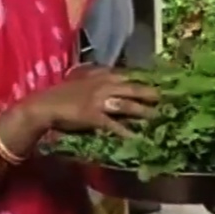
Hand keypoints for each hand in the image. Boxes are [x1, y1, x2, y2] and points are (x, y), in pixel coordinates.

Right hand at [28, 67, 158, 137]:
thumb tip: (118, 85)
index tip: (161, 83)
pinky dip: (127, 132)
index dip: (146, 80)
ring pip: (128, 105)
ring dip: (145, 112)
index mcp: (102, 75)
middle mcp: (103, 85)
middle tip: (169, 98)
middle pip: (134, 88)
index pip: (129, 75)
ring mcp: (100, 100)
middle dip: (152, 93)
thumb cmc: (64, 95)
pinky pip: (115, 125)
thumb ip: (100, 81)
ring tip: (159, 117)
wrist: (45, 106)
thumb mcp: (84, 82)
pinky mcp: (94, 116)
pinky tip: (137, 138)